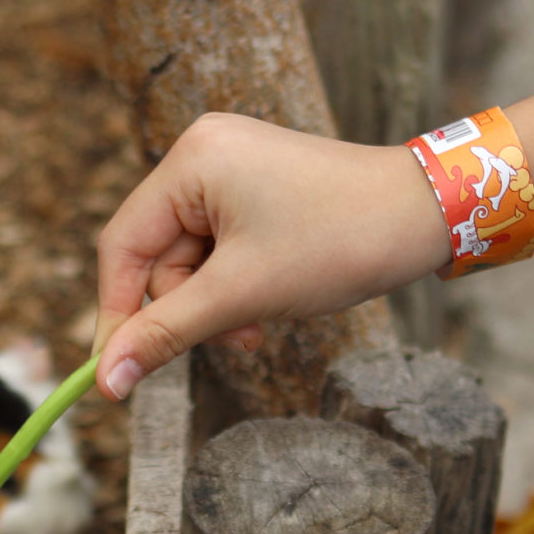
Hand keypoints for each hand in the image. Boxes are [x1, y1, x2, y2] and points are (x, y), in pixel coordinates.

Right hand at [92, 114, 450, 399]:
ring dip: (217, 302)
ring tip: (262, 318)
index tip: (114, 377)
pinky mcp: (255, 185)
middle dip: (190, 307)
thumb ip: (166, 335)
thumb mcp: (243, 296)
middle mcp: (202, 151)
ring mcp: (230, 166)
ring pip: (190, 259)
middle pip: (157, 255)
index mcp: (190, 160)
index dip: (117, 315)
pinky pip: (219, 248)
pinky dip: (236, 283)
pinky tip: (270, 294)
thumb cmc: (340, 242)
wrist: (428, 214)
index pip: (122, 247)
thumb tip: (105, 381)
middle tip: (239, 337)